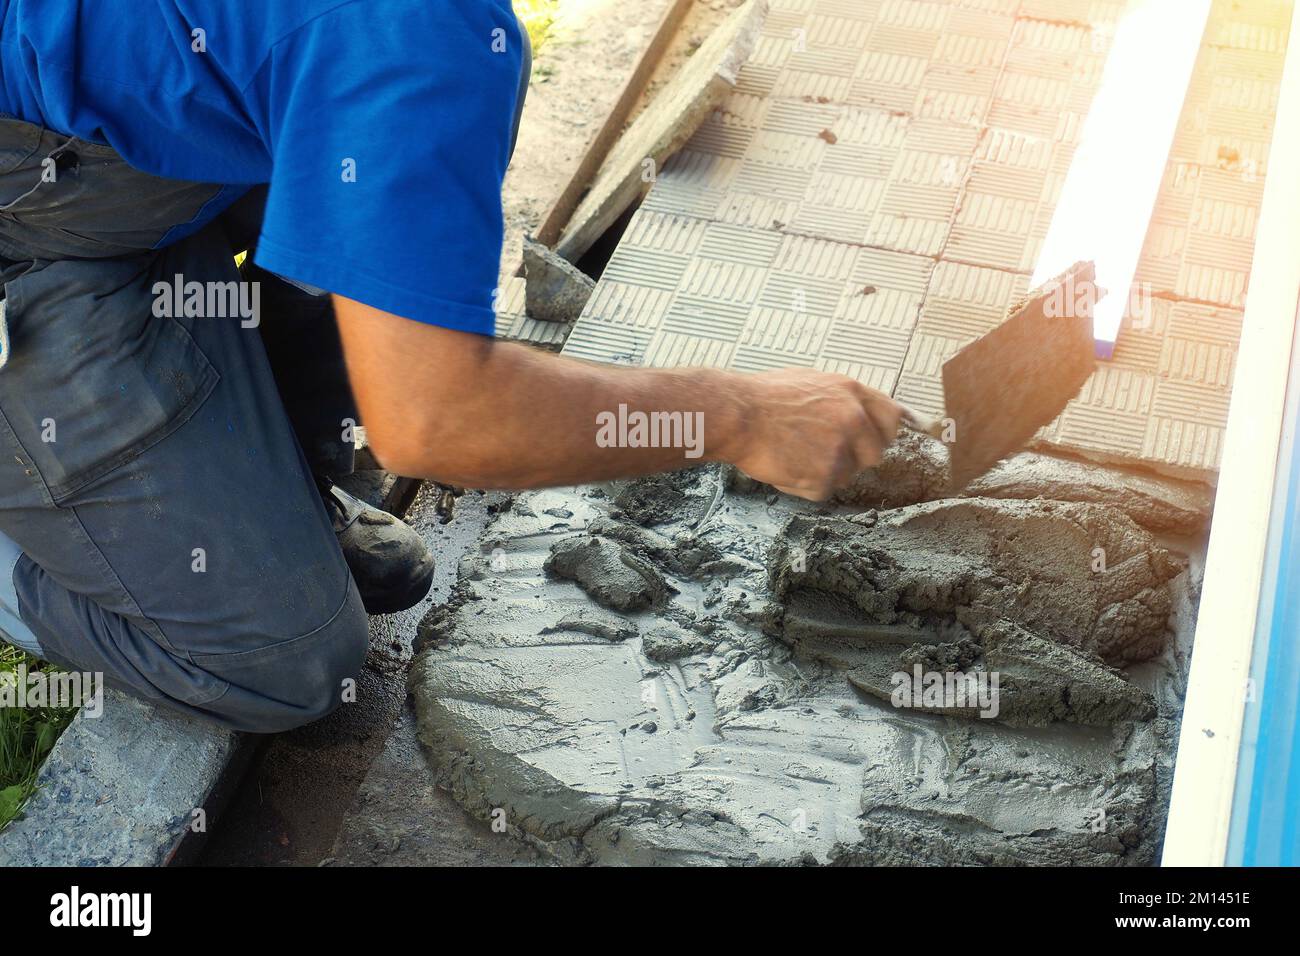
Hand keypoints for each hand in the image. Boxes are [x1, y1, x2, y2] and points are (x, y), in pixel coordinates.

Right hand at [724, 369, 901, 500]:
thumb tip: (858, 411)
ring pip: (847, 475)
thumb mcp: (811, 381)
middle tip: (823, 454)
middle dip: (854, 458)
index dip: (880, 433)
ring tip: (793, 454)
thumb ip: (841, 398)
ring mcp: (841, 449)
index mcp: (851, 392)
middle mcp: (853, 420)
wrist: (737, 416)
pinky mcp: (824, 476)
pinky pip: (823, 490)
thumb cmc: (763, 397)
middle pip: (875, 454)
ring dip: (825, 472)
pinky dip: (804, 485)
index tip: (870, 441)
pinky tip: (784, 466)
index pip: (891, 418)